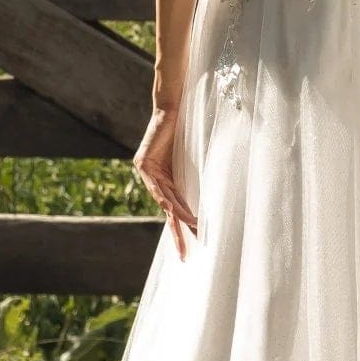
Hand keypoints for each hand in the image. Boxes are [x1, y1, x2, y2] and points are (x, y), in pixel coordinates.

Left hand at [133, 104, 196, 258]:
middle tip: (184, 256)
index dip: (183, 227)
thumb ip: (194, 174)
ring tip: (192, 234)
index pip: (175, 208)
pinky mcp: (144, 163)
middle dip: (177, 233)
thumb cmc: (185, 128)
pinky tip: (178, 213)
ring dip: (179, 219)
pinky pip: (159, 187)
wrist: (172, 104)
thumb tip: (215, 190)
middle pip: (168, 211)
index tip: (193, 244)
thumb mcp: (190, 157)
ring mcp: (147, 171)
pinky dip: (170, 200)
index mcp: (165, 179)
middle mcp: (154, 178)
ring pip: (165, 201)